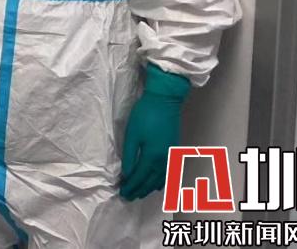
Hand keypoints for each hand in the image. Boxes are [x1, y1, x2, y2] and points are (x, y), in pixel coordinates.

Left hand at [120, 63, 190, 199]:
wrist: (165, 100)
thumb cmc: (145, 114)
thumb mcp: (132, 134)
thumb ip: (130, 156)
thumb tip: (127, 174)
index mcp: (152, 156)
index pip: (139, 178)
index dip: (130, 186)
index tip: (122, 193)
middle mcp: (164, 160)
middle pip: (150, 182)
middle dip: (138, 190)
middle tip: (128, 197)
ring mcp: (171, 156)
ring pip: (160, 180)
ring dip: (149, 188)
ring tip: (139, 193)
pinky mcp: (175, 151)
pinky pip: (169, 173)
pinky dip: (161, 182)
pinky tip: (157, 184)